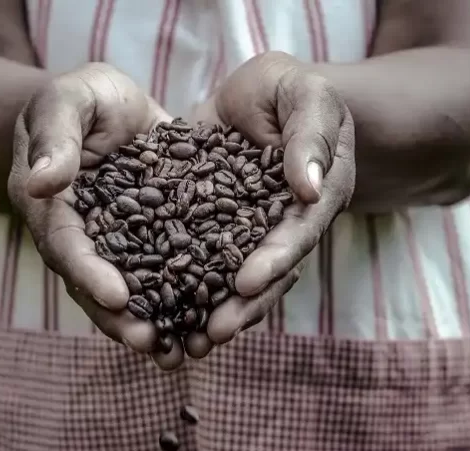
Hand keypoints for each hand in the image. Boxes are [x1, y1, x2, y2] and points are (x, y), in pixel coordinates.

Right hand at [9, 63, 181, 364]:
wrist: (110, 106)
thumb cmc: (82, 98)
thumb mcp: (67, 100)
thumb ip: (54, 136)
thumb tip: (41, 181)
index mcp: (53, 208)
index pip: (68, 246)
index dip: (90, 273)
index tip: (117, 297)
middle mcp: (83, 236)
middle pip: (97, 284)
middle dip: (122, 318)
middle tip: (151, 344)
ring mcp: (118, 244)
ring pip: (133, 290)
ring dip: (155, 322)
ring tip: (182, 353)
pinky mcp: (154, 240)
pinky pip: (167, 273)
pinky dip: (184, 298)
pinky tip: (210, 321)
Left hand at [188, 51, 355, 349]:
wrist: (255, 93)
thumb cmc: (291, 89)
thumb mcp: (308, 96)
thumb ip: (311, 136)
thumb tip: (309, 190)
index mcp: (313, 200)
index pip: (296, 235)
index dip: (274, 261)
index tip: (246, 283)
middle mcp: (281, 225)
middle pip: (265, 271)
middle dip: (241, 305)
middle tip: (212, 334)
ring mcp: (244, 231)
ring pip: (230, 276)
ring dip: (211, 308)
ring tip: (186, 341)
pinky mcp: (208, 226)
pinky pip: (196, 258)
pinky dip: (181, 283)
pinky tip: (156, 308)